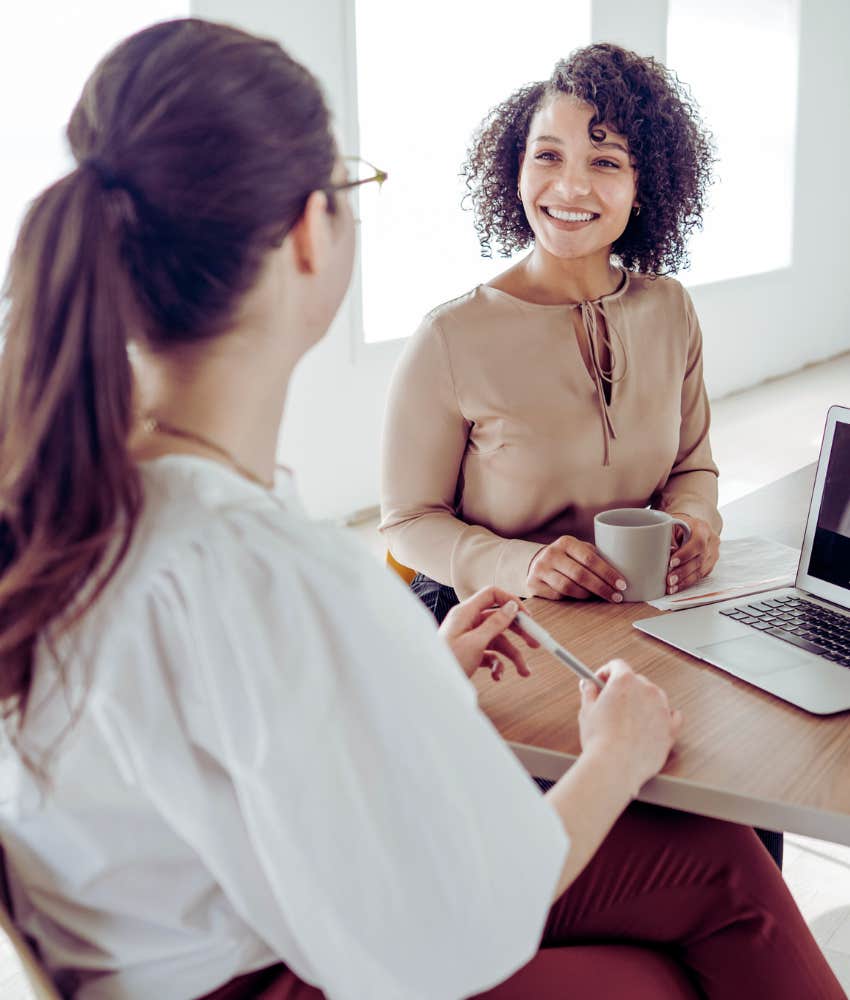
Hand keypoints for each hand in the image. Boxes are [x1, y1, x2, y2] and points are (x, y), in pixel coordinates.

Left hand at [439, 587, 538, 680]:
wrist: (430, 685)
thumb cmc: (448, 662)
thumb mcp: (475, 642)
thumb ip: (495, 623)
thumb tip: (511, 607)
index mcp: (466, 613)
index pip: (492, 595)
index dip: (511, 602)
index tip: (527, 617)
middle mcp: (468, 622)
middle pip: (500, 619)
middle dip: (519, 633)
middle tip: (536, 644)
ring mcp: (469, 638)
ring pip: (498, 641)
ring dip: (513, 656)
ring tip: (524, 672)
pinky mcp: (470, 653)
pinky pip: (490, 654)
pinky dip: (498, 665)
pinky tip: (498, 676)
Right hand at [526, 536, 627, 602]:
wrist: (537, 562)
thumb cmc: (568, 558)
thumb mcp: (580, 551)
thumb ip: (597, 557)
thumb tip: (626, 570)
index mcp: (566, 542)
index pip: (590, 558)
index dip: (608, 573)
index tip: (622, 584)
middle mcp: (551, 554)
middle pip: (580, 575)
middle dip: (602, 588)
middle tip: (616, 597)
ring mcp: (540, 569)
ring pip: (568, 587)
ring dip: (588, 595)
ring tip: (601, 597)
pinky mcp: (533, 584)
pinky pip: (558, 596)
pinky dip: (573, 599)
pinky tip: (583, 599)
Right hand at [578, 659, 681, 794]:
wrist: (615, 765)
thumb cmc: (601, 740)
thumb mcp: (586, 711)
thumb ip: (589, 693)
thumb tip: (588, 686)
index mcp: (625, 681)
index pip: (617, 665)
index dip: (606, 673)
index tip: (601, 682)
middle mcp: (647, 690)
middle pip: (636, 680)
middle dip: (624, 689)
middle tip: (611, 703)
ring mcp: (662, 708)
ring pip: (654, 697)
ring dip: (643, 702)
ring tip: (628, 719)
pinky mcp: (670, 728)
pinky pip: (673, 716)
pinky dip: (664, 717)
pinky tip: (653, 722)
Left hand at [666, 514, 719, 593]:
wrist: (693, 527)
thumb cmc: (680, 526)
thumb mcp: (673, 525)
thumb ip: (670, 537)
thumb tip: (669, 552)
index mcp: (702, 528)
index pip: (697, 542)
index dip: (685, 554)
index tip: (671, 563)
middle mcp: (711, 541)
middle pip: (699, 559)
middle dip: (683, 572)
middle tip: (669, 580)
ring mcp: (713, 554)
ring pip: (701, 570)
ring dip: (685, 581)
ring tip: (671, 587)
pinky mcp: (710, 564)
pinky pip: (700, 576)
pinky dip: (687, 582)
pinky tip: (677, 587)